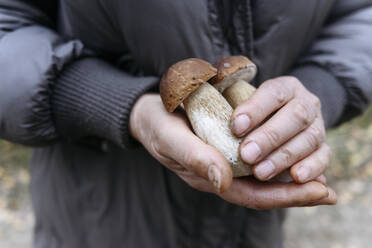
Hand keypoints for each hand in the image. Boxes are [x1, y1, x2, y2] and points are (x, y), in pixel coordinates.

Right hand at [129, 94, 335, 208]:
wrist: (150, 112)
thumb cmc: (158, 126)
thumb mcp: (172, 139)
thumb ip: (195, 158)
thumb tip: (224, 181)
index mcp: (209, 177)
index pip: (251, 195)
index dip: (284, 196)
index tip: (316, 191)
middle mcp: (222, 172)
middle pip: (263, 189)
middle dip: (295, 191)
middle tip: (328, 191)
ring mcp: (227, 158)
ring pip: (264, 175)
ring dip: (291, 176)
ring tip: (320, 176)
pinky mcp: (230, 143)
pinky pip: (259, 155)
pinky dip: (280, 155)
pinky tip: (297, 153)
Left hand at [231, 76, 332, 184]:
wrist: (280, 120)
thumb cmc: (251, 115)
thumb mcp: (239, 103)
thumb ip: (228, 111)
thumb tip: (211, 130)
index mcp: (285, 87)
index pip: (273, 93)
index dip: (256, 109)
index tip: (236, 127)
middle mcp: (306, 103)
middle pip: (295, 116)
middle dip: (270, 137)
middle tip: (247, 154)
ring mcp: (318, 126)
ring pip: (310, 139)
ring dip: (284, 157)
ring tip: (261, 172)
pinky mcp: (323, 148)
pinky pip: (324, 158)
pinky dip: (312, 168)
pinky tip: (296, 178)